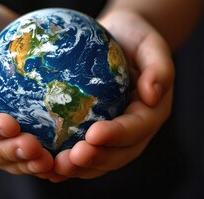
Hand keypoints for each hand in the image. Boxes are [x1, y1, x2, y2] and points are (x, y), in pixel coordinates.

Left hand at [51, 10, 174, 180]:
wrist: (117, 38)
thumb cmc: (134, 37)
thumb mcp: (150, 43)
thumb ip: (159, 66)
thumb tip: (153, 94)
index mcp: (151, 111)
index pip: (136, 128)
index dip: (117, 135)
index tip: (94, 135)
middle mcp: (134, 129)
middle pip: (118, 153)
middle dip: (95, 160)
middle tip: (70, 160)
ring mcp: (114, 134)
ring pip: (100, 160)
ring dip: (79, 168)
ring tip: (55, 167)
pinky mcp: (94, 131)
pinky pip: (82, 151)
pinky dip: (66, 160)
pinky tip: (44, 163)